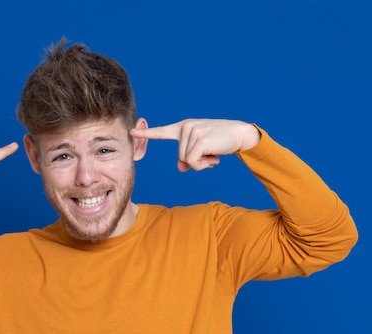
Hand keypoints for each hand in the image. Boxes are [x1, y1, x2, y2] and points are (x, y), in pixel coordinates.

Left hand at [131, 119, 259, 171]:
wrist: (240, 134)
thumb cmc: (220, 142)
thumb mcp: (201, 151)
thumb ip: (188, 158)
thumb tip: (181, 167)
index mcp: (183, 128)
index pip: (162, 131)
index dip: (146, 134)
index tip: (131, 132)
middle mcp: (185, 128)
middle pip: (180, 157)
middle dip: (196, 162)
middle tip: (210, 155)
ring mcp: (191, 132)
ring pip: (186, 161)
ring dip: (201, 164)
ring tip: (213, 154)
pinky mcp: (199, 140)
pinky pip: (193, 162)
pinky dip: (203, 165)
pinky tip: (214, 157)